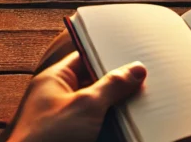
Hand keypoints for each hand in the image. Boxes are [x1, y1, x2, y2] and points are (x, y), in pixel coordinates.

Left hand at [7, 52, 146, 141]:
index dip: (108, 56)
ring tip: (141, 106)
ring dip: (117, 111)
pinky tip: (130, 128)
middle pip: (95, 85)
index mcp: (55, 80)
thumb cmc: (47, 137)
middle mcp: (59, 99)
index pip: (85, 57)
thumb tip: (135, 70)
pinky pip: (98, 129)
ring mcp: (66, 122)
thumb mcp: (86, 105)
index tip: (133, 57)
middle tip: (143, 84)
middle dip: (117, 87)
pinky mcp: (74, 138)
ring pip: (99, 110)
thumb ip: (112, 85)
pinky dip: (112, 128)